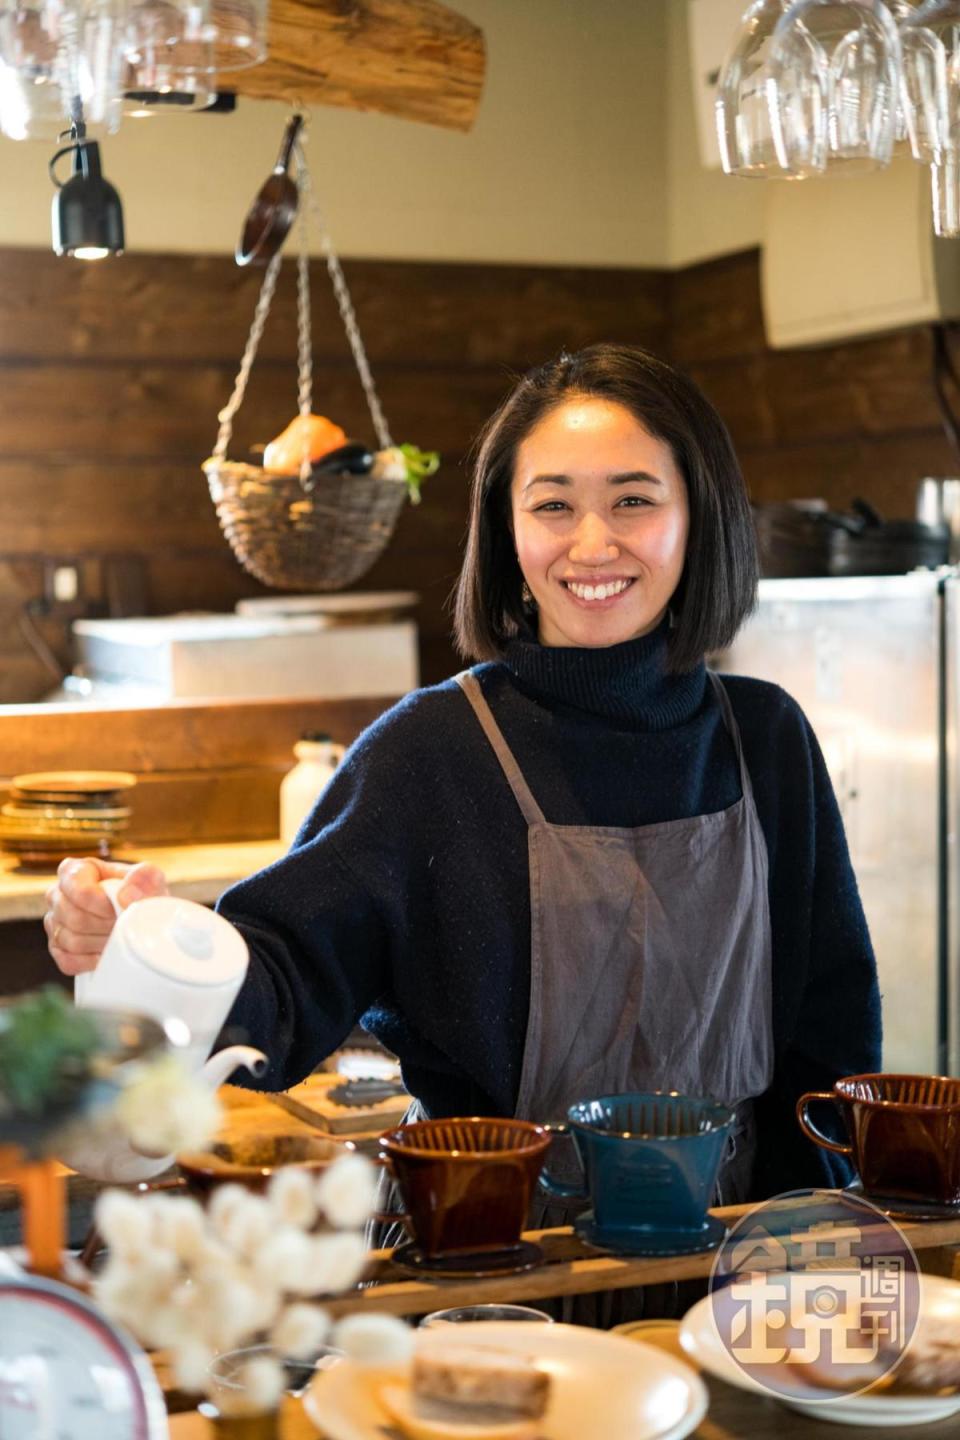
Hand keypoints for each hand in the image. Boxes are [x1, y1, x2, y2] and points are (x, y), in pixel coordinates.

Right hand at [44, 856, 169, 976]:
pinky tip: (106, 953)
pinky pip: (68, 961)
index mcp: (74, 871)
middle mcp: (57, 895)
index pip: (79, 890)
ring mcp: (54, 922)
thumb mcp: (150, 879)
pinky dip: (92, 961)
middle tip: (124, 924)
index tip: (119, 910)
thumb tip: (127, 895)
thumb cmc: (141, 894)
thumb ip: (144, 878)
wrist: (143, 917)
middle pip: (75, 918)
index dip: (102, 904)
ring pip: (72, 941)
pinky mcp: (57, 948)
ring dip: (102, 943)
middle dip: (106, 925)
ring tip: (119, 936)